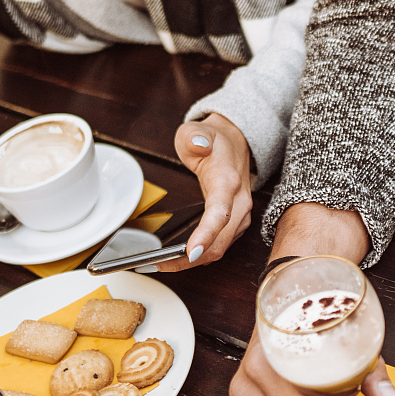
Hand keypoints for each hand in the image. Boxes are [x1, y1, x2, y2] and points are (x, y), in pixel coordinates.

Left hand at [161, 114, 254, 270]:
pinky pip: (218, 247)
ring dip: (191, 262)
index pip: (220, 213)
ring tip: (158, 264)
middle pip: (219, 243)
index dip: (206, 235)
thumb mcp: (197, 131)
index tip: (191, 252)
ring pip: (219, 250)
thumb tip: (198, 144)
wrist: (235, 143)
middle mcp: (239, 204)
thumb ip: (195, 136)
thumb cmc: (215, 142)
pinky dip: (198, 257)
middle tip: (155, 264)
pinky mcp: (234, 225)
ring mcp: (239, 217)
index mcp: (228, 183)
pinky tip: (175, 258)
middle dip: (189, 259)